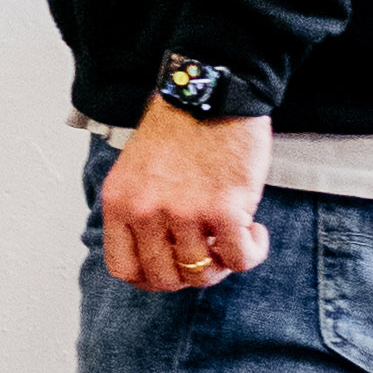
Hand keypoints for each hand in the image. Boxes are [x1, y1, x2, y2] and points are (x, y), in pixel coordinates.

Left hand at [100, 97, 272, 290]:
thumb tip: (160, 256)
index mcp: (119, 203)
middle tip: (210, 255)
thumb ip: (139, 212)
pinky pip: (240, 259)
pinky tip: (254, 230)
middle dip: (191, 276)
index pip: (124, 268)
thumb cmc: (177, 131)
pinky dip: (251, 252)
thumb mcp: (135, 172)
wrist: (208, 94)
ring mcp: (182, 214)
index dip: (152, 278)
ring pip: (203, 274)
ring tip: (233, 237)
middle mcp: (145, 212)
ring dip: (223, 263)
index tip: (174, 269)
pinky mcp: (223, 210)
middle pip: (165, 278)